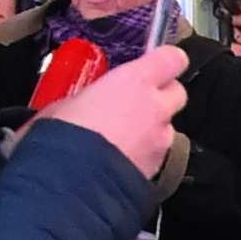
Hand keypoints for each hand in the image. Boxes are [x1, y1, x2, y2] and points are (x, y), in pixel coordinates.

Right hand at [44, 45, 187, 177]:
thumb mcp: (66, 102)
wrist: (72, 179)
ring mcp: (161, 140)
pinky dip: (146, 153)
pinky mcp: (159, 167)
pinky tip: (122, 159)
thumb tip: (83, 102)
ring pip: (167, 127)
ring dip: (152, 129)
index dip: (166, 61)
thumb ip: (90, 97)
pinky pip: (158, 154)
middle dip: (161, 96)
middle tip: (136, 102)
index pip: (172, 59)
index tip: (157, 63)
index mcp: (134, 82)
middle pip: (177, 93)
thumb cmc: (63, 134)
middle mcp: (156, 108)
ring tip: (123, 138)